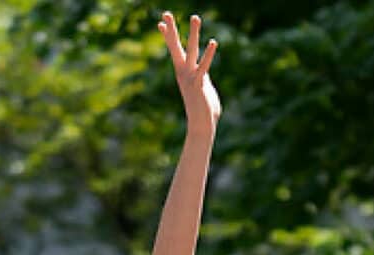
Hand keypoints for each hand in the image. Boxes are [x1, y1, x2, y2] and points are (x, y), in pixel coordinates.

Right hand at [158, 12, 220, 128]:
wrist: (201, 124)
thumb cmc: (202, 106)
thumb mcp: (200, 85)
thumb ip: (201, 75)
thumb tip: (202, 71)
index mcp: (183, 70)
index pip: (174, 49)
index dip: (168, 35)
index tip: (161, 22)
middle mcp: (183, 71)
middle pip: (176, 46)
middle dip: (172, 29)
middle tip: (165, 12)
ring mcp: (190, 76)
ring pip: (191, 50)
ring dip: (193, 33)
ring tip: (195, 16)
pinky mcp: (200, 83)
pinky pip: (204, 66)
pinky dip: (209, 54)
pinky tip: (213, 42)